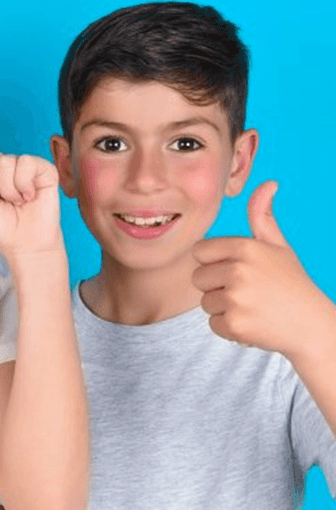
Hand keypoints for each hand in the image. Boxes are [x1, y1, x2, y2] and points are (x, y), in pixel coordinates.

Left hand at [0, 148, 62, 259]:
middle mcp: (3, 166)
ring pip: (4, 161)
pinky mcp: (43, 168)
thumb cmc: (2, 228)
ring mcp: (23, 166)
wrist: (27, 245)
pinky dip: (24, 184)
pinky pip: (26, 162)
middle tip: (0, 200)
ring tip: (17, 202)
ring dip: (8, 189)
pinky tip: (29, 196)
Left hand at [192, 181, 322, 356]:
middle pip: (197, 277)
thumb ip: (262, 216)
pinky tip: (252, 322)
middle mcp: (238, 271)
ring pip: (205, 302)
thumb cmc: (290, 282)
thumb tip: (268, 183)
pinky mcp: (234, 324)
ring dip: (223, 307)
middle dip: (216, 285)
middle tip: (246, 290)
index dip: (214, 262)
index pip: (199, 251)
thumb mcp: (277, 246)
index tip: (235, 268)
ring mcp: (236, 299)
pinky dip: (228, 326)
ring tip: (251, 306)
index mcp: (245, 247)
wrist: (311, 325)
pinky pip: (212, 323)